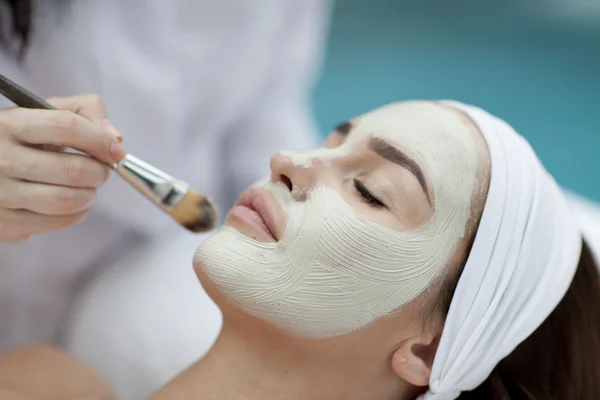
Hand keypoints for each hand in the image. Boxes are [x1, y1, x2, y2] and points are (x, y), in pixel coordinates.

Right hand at [0, 94, 125, 242]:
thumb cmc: (21, 139)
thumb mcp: (43, 113)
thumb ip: (84, 111)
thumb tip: (114, 137)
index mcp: (10, 124)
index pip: (66, 127)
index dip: (100, 140)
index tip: (116, 150)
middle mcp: (1, 158)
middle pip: (73, 169)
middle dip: (99, 171)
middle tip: (100, 170)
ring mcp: (1, 193)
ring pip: (68, 200)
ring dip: (89, 194)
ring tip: (86, 186)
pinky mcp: (6, 223)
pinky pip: (58, 222)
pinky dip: (77, 213)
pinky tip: (71, 202)